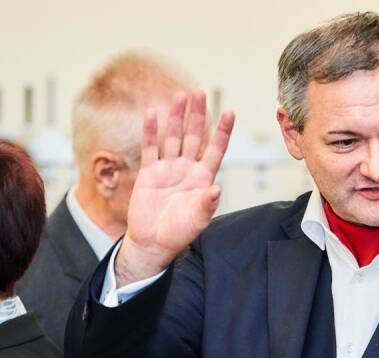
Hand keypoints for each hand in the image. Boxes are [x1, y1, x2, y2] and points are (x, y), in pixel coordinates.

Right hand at [115, 91, 234, 285]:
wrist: (152, 243)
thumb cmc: (178, 234)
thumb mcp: (197, 220)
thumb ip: (206, 204)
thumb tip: (217, 189)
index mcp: (203, 178)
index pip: (215, 149)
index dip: (223, 132)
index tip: (230, 112)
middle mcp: (186, 169)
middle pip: (194, 136)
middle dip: (197, 115)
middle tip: (200, 93)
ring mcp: (167, 169)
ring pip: (173, 137)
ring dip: (176, 117)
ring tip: (180, 96)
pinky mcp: (149, 172)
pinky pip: (150, 148)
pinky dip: (151, 131)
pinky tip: (153, 113)